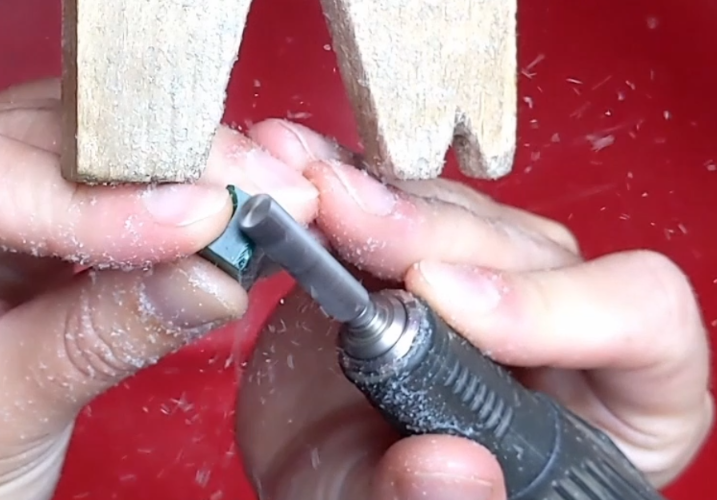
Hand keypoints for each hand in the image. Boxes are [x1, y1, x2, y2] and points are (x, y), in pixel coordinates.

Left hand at [0, 80, 319, 498]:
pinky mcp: (45, 202)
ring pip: (92, 140)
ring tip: (262, 193)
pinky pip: (116, 174)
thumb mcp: (6, 402)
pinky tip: (232, 205)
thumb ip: (100, 334)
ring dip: (186, 166)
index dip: (90, 193)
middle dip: (165, 163)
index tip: (196, 219)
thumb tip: (212, 280)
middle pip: (49, 134)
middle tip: (262, 190)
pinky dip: (179, 189)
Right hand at [235, 122, 713, 498]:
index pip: (636, 315)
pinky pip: (399, 196)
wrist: (328, 459)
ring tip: (310, 188)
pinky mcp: (423, 244)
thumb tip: (449, 464)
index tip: (434, 293)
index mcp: (615, 394)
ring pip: (459, 209)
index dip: (542, 299)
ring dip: (379, 196)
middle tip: (344, 215)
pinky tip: (303, 165)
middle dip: (427, 230)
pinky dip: (345, 179)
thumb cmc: (387, 490)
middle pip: (528, 247)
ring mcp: (492, 273)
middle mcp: (563, 318)